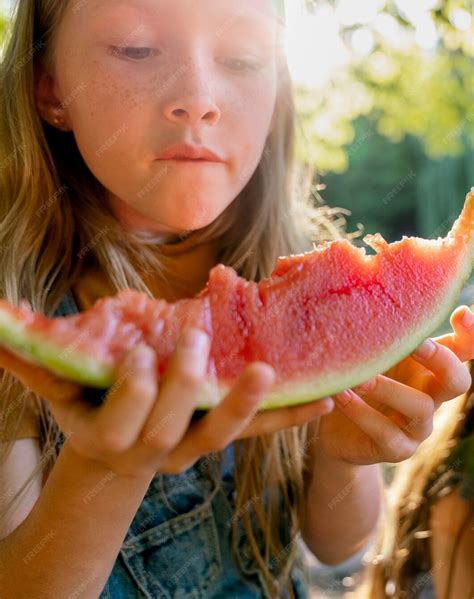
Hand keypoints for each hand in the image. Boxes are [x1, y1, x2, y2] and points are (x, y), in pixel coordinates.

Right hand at [0, 329, 332, 478]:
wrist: (120, 456)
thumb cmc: (91, 413)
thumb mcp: (63, 392)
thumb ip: (39, 363)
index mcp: (113, 436)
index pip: (122, 418)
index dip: (131, 391)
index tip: (138, 356)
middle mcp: (158, 449)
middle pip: (173, 426)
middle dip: (181, 385)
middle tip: (193, 339)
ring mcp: (196, 447)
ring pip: (225, 434)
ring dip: (249, 405)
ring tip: (269, 373)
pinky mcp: (225, 435)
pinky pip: (262, 430)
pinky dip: (292, 414)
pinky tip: (327, 396)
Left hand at [310, 305, 472, 466]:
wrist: (334, 430)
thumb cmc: (356, 379)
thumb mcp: (367, 353)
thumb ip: (378, 331)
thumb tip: (367, 283)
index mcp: (429, 368)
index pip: (463, 351)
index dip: (471, 336)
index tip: (461, 314)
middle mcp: (432, 396)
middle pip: (458, 381)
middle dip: (439, 360)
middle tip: (414, 343)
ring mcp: (418, 427)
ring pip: (420, 408)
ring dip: (388, 389)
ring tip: (357, 377)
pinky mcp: (397, 450)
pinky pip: (386, 434)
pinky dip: (362, 413)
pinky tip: (339, 397)